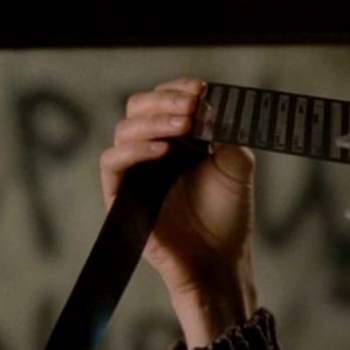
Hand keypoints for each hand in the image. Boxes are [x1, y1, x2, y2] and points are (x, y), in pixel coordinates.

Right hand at [99, 77, 256, 346]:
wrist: (220, 260)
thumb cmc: (227, 217)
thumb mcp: (237, 167)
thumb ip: (227, 135)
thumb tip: (211, 106)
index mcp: (177, 139)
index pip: (165, 100)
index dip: (179, 89)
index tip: (202, 89)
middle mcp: (152, 151)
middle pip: (138, 107)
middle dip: (165, 100)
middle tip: (193, 104)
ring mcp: (135, 172)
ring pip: (124, 129)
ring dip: (155, 121)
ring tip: (185, 124)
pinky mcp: (120, 196)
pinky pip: (112, 163)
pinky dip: (135, 150)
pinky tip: (164, 151)